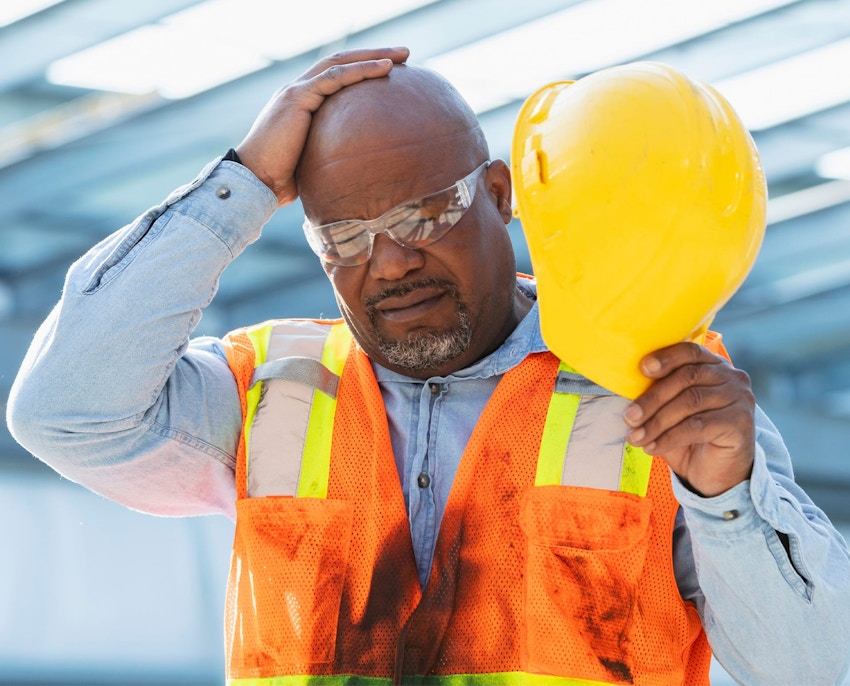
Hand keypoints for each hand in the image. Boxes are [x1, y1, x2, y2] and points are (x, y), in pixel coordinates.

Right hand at [236, 47, 409, 205]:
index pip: (337, 77)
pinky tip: (385, 68)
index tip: (393, 71)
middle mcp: (299, 90)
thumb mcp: (315, 162)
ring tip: (403, 55)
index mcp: (303, 103)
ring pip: (340, 63)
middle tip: (404, 54)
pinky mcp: (298, 97)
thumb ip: (332, 154)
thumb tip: (358, 170)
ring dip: (373, 56)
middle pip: (342, 62)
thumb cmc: (283, 180)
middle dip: (374, 55)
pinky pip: (335, 77)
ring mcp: (297, 91)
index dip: (364, 70)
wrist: (255, 182)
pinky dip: (361, 70)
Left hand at [623, 342, 755, 496]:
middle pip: (686, 378)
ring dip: (657, 422)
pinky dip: (670, 437)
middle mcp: (731, 377)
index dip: (665, 357)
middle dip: (652, 398)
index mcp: (712, 365)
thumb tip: (625, 392)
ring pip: (690, 402)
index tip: (642, 369)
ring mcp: (740, 398)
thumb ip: (657, 396)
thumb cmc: (689, 437)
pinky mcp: (740, 422)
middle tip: (629, 417)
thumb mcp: (670, 412)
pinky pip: (698, 426)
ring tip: (636, 437)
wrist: (717, 474)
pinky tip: (653, 447)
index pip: (689, 351)